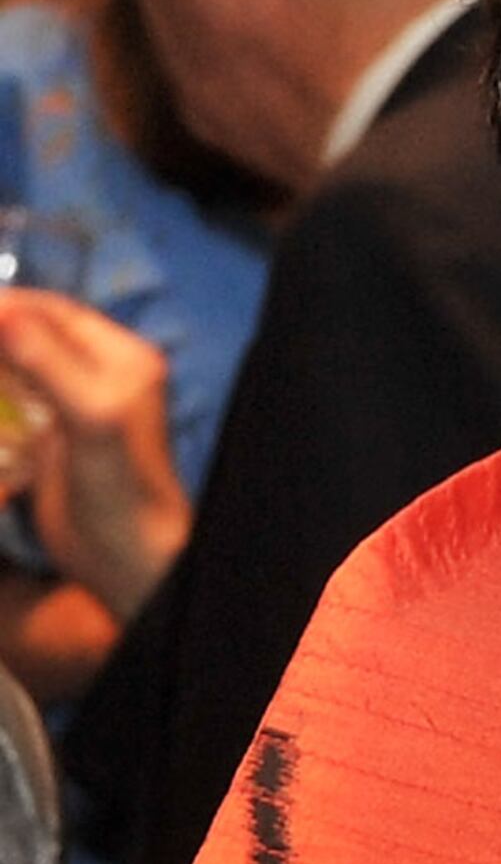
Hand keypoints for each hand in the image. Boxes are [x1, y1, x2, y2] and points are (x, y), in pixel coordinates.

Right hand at [0, 288, 186, 621]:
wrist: (126, 559)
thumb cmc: (121, 487)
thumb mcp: (90, 415)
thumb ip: (47, 361)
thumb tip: (2, 310)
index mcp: (121, 359)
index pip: (54, 312)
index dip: (8, 304)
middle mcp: (100, 376)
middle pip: (32, 335)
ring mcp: (72, 407)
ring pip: (17, 367)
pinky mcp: (49, 438)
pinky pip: (10, 401)